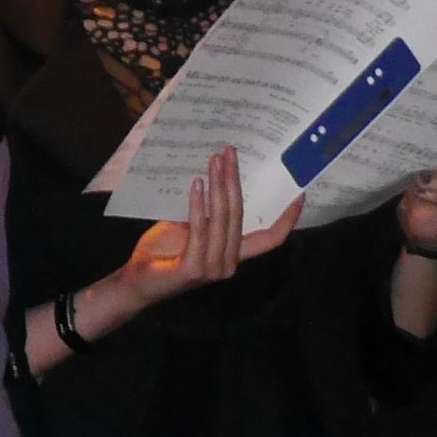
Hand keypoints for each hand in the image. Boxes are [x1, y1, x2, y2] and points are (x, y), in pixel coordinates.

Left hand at [100, 147, 289, 319]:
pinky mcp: (193, 268)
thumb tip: (217, 174)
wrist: (137, 283)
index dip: (287, 219)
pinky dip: (199, 204)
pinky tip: (197, 183)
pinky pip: (201, 229)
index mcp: (234, 255)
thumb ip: (209, 213)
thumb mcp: (192, 229)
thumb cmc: (164, 253)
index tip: (299, 193)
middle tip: (230, 153)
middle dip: (235, 180)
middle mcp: (229, 264)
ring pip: (223, 218)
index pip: (270, 239)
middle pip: (240, 214)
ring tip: (214, 161)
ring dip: (219, 185)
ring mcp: (213, 268)